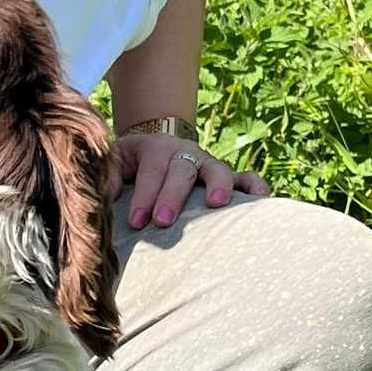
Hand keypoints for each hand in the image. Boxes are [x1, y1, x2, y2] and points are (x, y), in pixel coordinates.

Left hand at [109, 132, 269, 230]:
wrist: (154, 151)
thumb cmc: (131, 166)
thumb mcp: (115, 163)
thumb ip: (109, 174)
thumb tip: (110, 194)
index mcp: (155, 149)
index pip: (151, 169)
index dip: (145, 194)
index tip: (137, 221)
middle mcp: (184, 153)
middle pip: (182, 169)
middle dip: (172, 195)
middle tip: (162, 221)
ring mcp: (207, 164)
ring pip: (216, 169)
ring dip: (218, 185)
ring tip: (217, 204)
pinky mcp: (226, 177)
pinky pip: (245, 177)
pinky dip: (254, 186)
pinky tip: (261, 198)